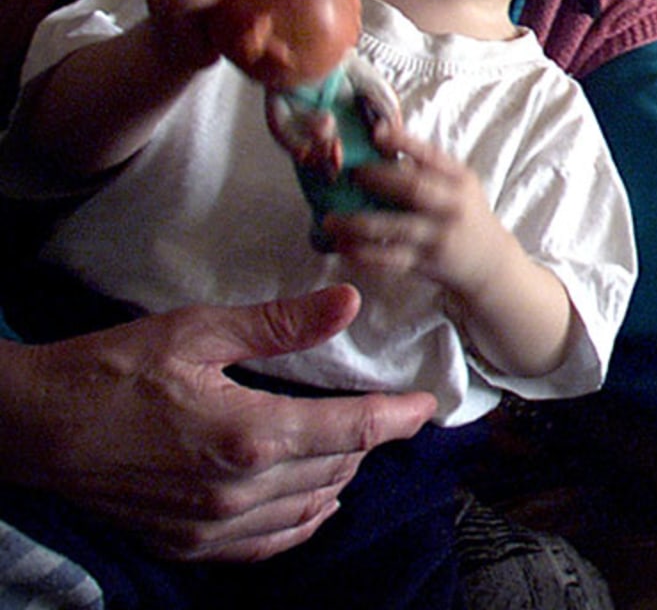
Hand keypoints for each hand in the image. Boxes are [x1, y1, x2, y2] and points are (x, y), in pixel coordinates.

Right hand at [0, 286, 434, 560]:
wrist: (32, 428)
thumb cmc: (111, 370)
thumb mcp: (198, 331)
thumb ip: (280, 325)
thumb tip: (347, 303)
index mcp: (249, 436)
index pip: (352, 432)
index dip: (398, 419)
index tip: (427, 408)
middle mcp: (238, 491)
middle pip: (335, 471)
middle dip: (368, 442)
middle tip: (384, 415)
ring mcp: (211, 526)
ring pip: (306, 509)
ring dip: (338, 479)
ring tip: (352, 450)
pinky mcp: (186, 543)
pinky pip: (265, 543)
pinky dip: (299, 522)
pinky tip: (313, 503)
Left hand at [322, 119, 504, 292]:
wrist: (491, 263)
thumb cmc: (466, 216)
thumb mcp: (460, 186)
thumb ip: (430, 169)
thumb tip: (382, 143)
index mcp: (460, 180)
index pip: (431, 155)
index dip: (403, 141)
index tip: (376, 131)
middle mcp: (452, 206)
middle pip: (412, 188)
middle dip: (376, 179)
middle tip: (348, 174)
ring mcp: (440, 236)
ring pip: (395, 228)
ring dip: (358, 223)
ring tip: (330, 220)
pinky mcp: (428, 263)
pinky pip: (390, 260)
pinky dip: (364, 254)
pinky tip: (343, 248)